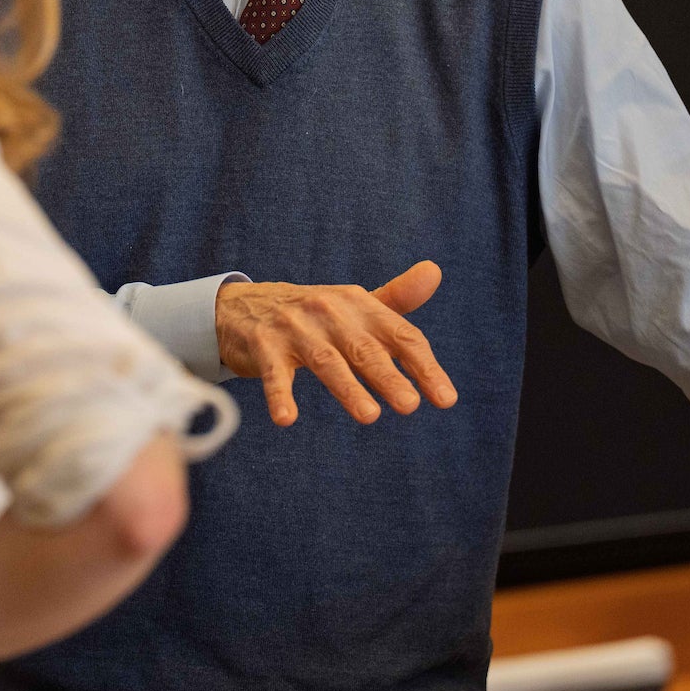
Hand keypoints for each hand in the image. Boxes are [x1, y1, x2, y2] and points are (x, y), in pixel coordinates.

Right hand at [215, 261, 453, 426]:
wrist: (244, 306)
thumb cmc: (313, 314)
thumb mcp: (353, 304)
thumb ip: (396, 297)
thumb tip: (436, 271)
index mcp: (358, 303)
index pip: (399, 334)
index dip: (424, 366)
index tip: (446, 399)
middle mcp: (329, 311)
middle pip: (364, 348)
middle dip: (388, 376)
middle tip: (410, 405)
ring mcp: (294, 328)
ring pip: (325, 360)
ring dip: (347, 387)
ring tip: (369, 415)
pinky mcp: (263, 346)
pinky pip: (273, 373)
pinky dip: (279, 395)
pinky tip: (286, 419)